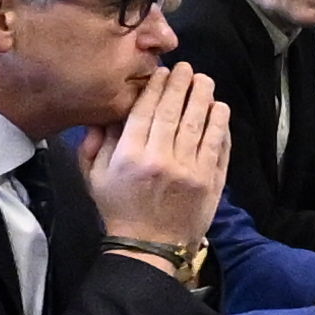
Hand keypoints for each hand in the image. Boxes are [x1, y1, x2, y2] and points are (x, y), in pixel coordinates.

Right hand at [88, 69, 233, 255]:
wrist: (148, 247)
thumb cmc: (118, 209)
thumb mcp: (94, 177)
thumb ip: (96, 143)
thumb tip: (106, 111)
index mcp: (131, 156)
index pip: (145, 111)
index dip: (156, 87)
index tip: (163, 71)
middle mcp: (162, 159)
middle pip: (175, 111)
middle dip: (183, 85)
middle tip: (188, 68)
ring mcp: (190, 171)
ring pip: (200, 124)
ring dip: (205, 98)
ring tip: (206, 81)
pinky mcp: (210, 182)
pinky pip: (218, 146)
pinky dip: (220, 125)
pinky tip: (219, 109)